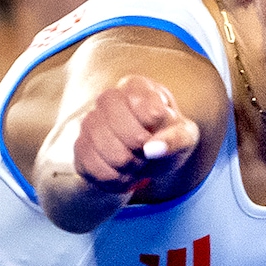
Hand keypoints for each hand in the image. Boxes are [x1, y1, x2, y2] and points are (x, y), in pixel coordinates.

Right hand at [74, 74, 199, 195]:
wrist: (149, 154)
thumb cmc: (169, 136)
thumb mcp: (185, 135)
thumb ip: (175, 139)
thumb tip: (152, 150)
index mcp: (137, 87)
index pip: (148, 110)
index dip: (156, 127)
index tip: (160, 127)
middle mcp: (107, 99)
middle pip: (126, 133)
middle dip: (145, 150)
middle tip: (150, 151)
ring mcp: (89, 122)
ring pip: (112, 154)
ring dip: (133, 167)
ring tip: (139, 162)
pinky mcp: (80, 147)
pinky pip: (95, 169)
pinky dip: (117, 179)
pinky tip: (125, 172)